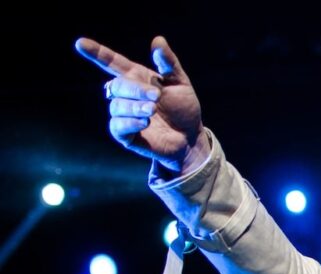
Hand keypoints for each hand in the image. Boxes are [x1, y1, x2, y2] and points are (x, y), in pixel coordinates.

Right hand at [75, 35, 205, 172]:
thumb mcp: (180, 83)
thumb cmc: (183, 108)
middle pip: (117, 86)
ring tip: (153, 110)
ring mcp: (124, 115)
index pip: (112, 62)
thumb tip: (158, 40)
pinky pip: (117, 126)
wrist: (191, 136)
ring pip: (117, 106)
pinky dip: (130, 122)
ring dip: (136, 107)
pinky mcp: (126, 135)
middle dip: (136, 90)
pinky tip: (145, 122)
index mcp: (136, 77)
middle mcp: (126, 95)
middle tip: (157, 96)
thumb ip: (168, 63)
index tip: (81, 44)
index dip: (97, 53)